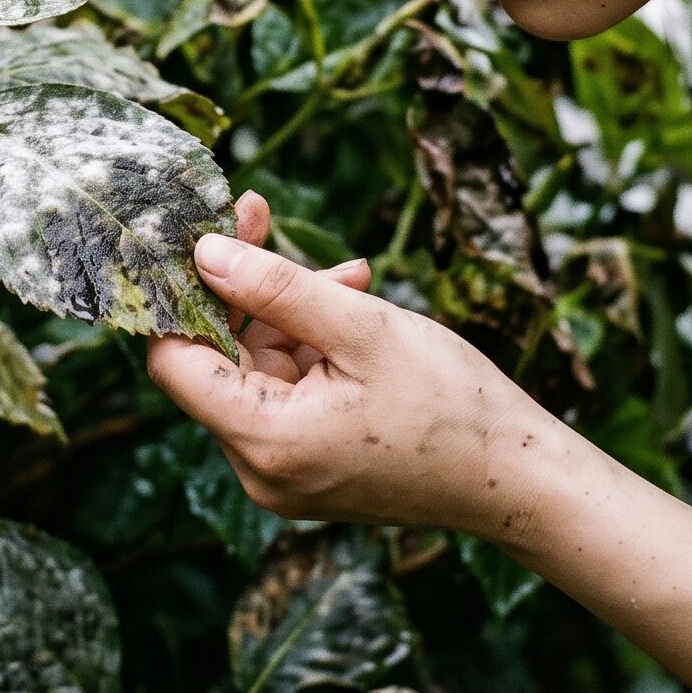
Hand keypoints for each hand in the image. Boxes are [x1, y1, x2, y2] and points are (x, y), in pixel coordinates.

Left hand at [147, 190, 546, 531]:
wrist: (517, 477)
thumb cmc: (452, 405)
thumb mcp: (364, 329)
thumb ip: (276, 287)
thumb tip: (204, 251)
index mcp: (264, 442)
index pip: (174, 360)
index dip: (180, 293)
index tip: (201, 235)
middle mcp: (260, 468)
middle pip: (215, 360)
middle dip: (243, 288)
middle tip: (262, 215)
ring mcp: (283, 472)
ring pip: (256, 369)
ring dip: (288, 313)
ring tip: (351, 278)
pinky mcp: (308, 465)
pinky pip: (287, 392)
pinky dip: (310, 346)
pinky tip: (354, 304)